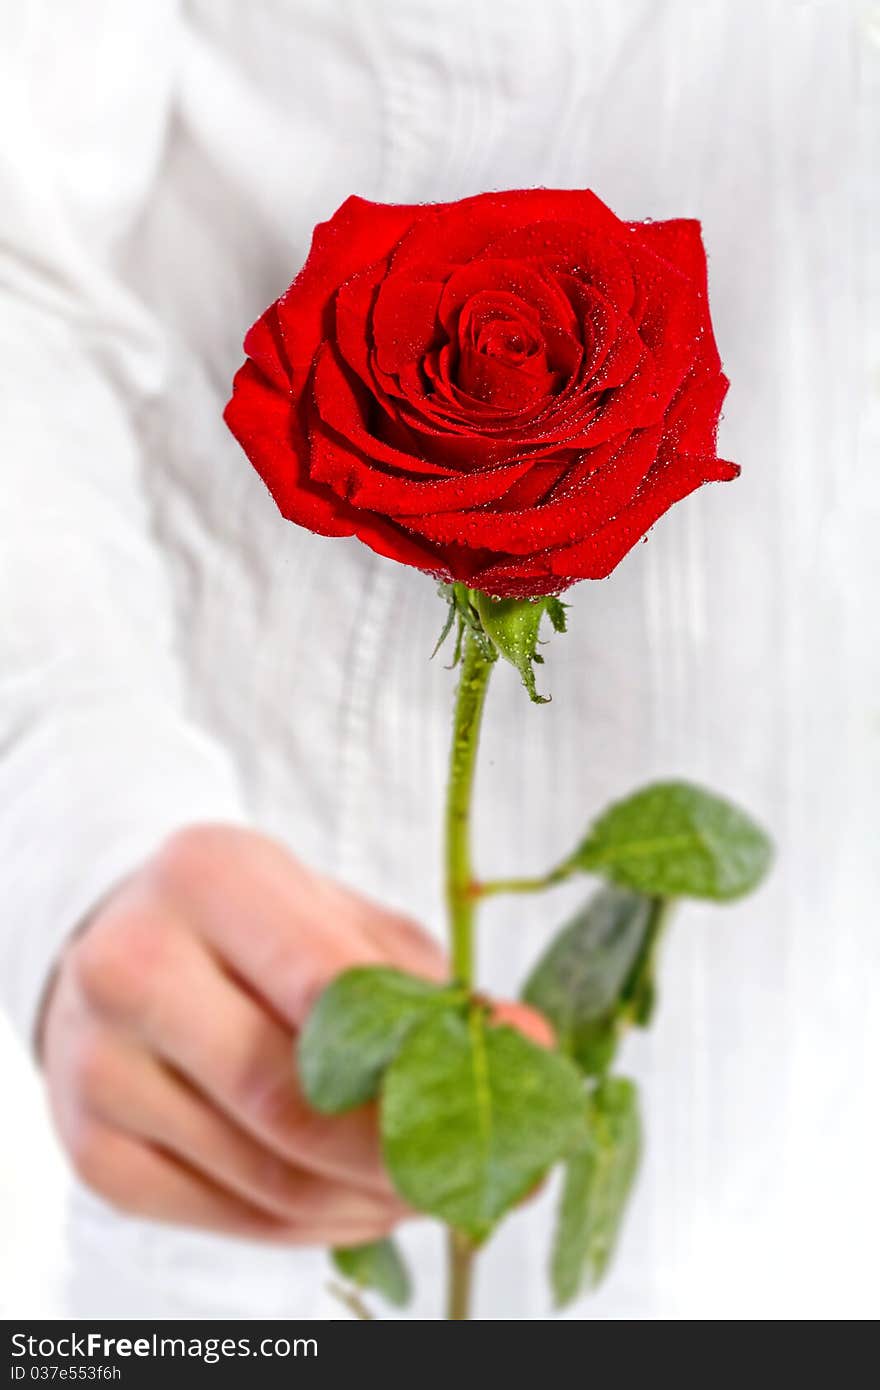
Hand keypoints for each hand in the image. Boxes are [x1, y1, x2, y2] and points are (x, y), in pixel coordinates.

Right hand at [41, 825, 548, 1245]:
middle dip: (404, 1155)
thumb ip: (428, 985)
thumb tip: (530, 1050)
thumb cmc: (259, 928)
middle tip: (477, 1173)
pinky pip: (228, 1219)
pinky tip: (357, 1201)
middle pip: (289, 1099)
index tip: (511, 1100)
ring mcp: (98, 1065)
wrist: (125, 945)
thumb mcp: (342, 919)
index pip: (327, 988)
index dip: (427, 1059)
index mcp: (206, 875)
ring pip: (267, 1176)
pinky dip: (314, 1226)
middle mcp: (129, 966)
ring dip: (371, 1200)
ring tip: (428, 1186)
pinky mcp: (93, 1148)